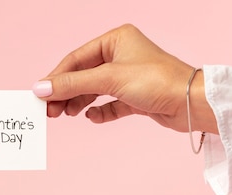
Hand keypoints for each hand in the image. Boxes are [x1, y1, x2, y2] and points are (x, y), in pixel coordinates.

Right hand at [33, 24, 217, 133]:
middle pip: (83, 75)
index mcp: (116, 40)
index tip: (40, 95)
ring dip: (79, 103)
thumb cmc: (157, 82)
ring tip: (66, 115)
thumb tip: (41, 88)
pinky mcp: (135, 97)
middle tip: (50, 111)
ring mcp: (128, 76)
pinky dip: (99, 111)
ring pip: (94, 90)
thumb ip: (73, 85)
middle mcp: (121, 55)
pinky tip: (92, 117)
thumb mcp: (109, 80)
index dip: (57, 78)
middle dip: (66, 93)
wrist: (191, 104)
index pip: (76, 59)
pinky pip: (109, 104)